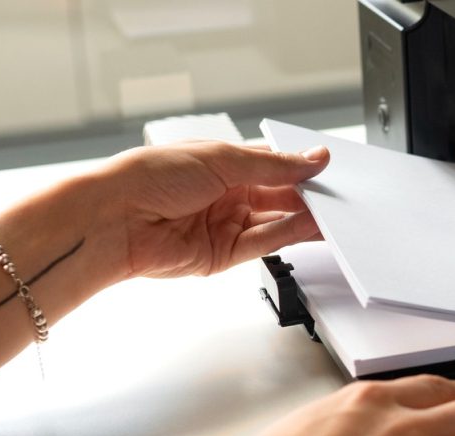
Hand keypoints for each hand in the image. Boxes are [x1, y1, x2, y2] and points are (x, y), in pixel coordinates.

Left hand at [96, 141, 329, 278]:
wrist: (114, 218)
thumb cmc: (151, 176)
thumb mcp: (222, 159)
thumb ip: (273, 166)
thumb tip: (312, 159)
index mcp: (222, 164)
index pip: (273, 166)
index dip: (301, 169)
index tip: (329, 170)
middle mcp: (225, 195)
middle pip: (279, 197)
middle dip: (308, 197)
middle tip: (340, 196)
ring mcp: (224, 226)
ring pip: (276, 223)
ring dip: (305, 219)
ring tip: (334, 214)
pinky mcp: (221, 256)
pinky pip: (264, 244)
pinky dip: (289, 236)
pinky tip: (310, 226)